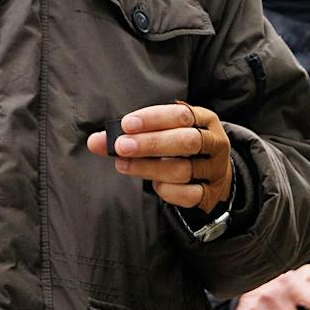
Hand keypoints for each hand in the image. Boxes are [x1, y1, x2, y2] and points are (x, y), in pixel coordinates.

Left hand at [85, 101, 234, 211]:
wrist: (211, 175)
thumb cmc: (177, 148)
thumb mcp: (161, 133)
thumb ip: (129, 135)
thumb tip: (94, 142)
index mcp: (204, 120)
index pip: (181, 114)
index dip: (153, 118)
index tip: (126, 124)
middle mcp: (214, 143)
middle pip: (186, 141)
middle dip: (150, 143)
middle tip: (121, 146)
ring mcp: (215, 170)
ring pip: (182, 170)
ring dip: (149, 167)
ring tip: (123, 165)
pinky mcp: (210, 194)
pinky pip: (188, 195)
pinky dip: (167, 190)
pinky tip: (153, 184)